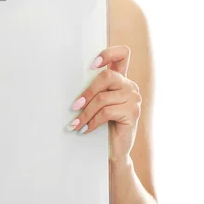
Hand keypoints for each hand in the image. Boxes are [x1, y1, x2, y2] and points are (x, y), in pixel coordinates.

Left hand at [67, 45, 141, 162]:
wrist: (115, 149)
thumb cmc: (103, 124)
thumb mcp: (98, 104)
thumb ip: (93, 90)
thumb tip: (70, 84)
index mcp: (121, 78)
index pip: (122, 54)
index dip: (108, 54)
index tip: (91, 66)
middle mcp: (130, 85)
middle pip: (107, 76)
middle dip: (87, 92)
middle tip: (74, 106)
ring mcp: (134, 98)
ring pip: (103, 98)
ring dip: (85, 112)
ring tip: (75, 123)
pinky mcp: (133, 112)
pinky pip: (107, 112)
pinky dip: (92, 121)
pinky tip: (85, 129)